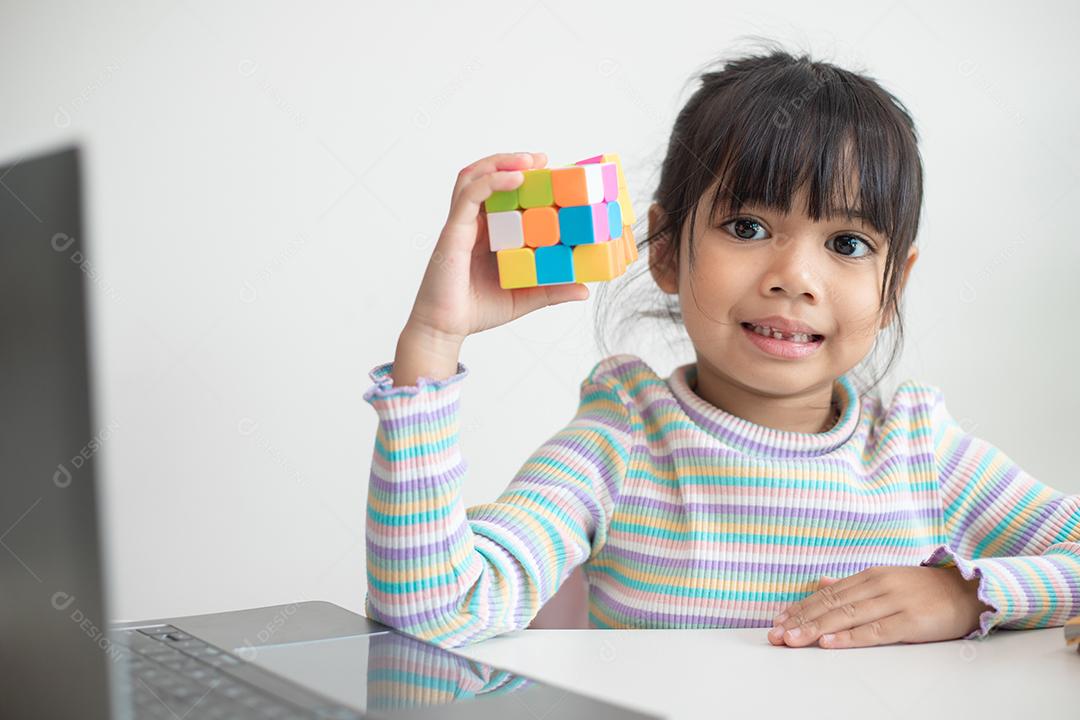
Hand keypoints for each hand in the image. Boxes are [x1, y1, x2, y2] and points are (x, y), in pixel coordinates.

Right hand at [406, 151, 588, 346]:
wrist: (445, 328)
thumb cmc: (477, 310)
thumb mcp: (525, 297)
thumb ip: (552, 289)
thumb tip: (585, 289)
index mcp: (489, 232)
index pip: (505, 194)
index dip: (526, 178)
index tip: (554, 173)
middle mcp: (475, 223)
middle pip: (488, 176)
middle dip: (514, 161)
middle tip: (544, 160)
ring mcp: (463, 224)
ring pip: (475, 177)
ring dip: (501, 162)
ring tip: (530, 161)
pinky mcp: (454, 230)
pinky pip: (470, 195)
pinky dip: (492, 181)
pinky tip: (515, 179)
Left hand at [766, 565, 990, 648]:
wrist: (969, 592)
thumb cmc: (923, 590)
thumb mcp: (884, 580)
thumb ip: (850, 585)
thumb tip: (818, 583)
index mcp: (869, 576)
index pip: (827, 594)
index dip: (800, 607)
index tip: (777, 620)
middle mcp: (877, 585)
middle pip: (831, 605)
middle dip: (800, 621)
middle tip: (776, 634)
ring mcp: (894, 602)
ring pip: (847, 617)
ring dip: (816, 629)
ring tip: (793, 640)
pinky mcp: (910, 621)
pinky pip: (874, 631)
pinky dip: (849, 637)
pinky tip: (829, 642)